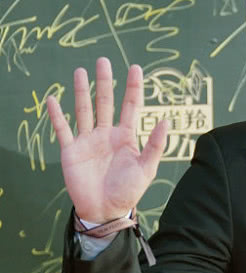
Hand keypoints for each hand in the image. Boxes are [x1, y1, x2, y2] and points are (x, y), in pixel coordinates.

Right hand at [46, 57, 167, 221]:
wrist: (105, 211)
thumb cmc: (128, 192)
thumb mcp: (146, 169)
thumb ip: (156, 145)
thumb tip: (166, 120)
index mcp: (126, 137)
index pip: (131, 106)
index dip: (133, 88)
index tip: (135, 68)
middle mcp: (106, 134)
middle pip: (105, 102)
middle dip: (104, 82)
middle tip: (103, 61)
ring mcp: (88, 141)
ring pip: (84, 110)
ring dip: (81, 91)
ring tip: (80, 71)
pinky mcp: (71, 151)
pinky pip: (63, 129)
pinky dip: (57, 115)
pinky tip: (53, 99)